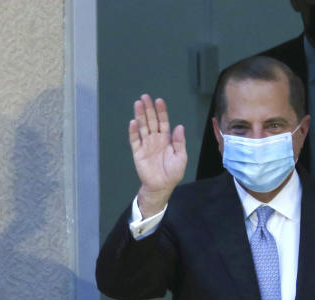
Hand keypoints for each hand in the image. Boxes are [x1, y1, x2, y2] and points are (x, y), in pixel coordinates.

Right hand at [129, 94, 186, 215]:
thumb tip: (179, 126)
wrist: (161, 186)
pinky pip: (135, 140)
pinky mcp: (138, 152)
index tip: (159, 101)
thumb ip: (179, 142)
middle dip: (148, 109)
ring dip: (140, 115)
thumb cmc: (173, 173)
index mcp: (166, 139)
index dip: (161, 111)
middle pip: (151, 121)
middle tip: (145, 97)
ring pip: (142, 127)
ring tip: (138, 104)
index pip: (163, 121)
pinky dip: (133, 131)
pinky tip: (133, 122)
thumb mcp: (181, 157)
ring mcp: (146, 145)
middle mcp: (155, 139)